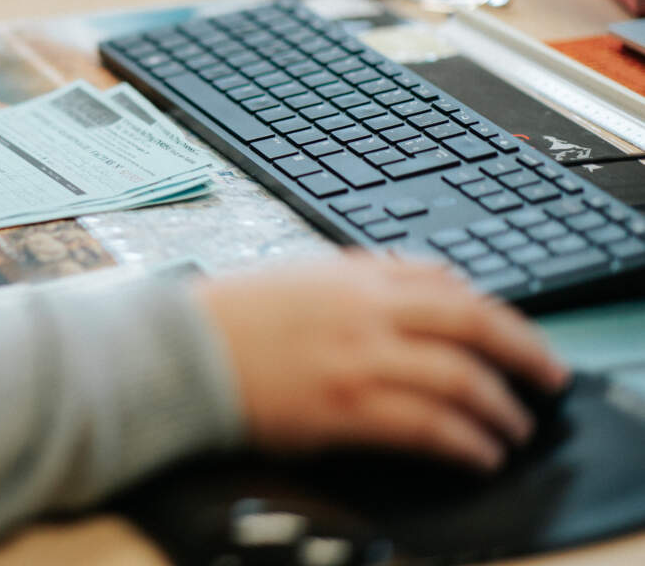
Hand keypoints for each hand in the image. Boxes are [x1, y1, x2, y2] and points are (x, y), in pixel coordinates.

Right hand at [193, 254, 570, 471]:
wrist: (179, 350)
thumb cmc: (227, 317)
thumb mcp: (297, 277)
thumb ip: (353, 278)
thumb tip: (408, 286)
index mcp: (352, 274)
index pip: (445, 283)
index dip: (491, 310)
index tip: (508, 331)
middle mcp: (365, 309)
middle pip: (472, 323)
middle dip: (523, 350)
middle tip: (548, 375)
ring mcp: (359, 357)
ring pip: (462, 378)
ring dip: (501, 407)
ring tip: (514, 428)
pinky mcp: (347, 407)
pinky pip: (430, 426)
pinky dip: (466, 441)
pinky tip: (479, 454)